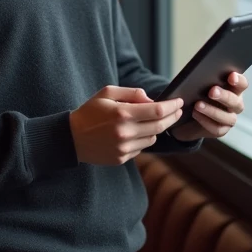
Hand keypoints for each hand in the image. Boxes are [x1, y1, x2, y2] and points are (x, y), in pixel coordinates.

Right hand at [69, 87, 183, 165]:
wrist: (71, 138)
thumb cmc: (89, 112)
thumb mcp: (107, 93)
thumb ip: (132, 93)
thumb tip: (151, 99)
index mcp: (122, 113)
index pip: (157, 110)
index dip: (172, 106)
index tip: (179, 102)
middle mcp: (125, 132)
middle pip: (160, 126)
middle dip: (172, 117)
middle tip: (178, 110)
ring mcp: (124, 148)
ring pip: (153, 139)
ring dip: (155, 129)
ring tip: (148, 121)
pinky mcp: (121, 159)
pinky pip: (141, 148)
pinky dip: (142, 139)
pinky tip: (133, 133)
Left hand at [169, 72, 247, 142]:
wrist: (187, 118)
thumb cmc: (196, 96)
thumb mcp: (199, 85)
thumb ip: (204, 80)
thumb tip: (201, 73)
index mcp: (233, 90)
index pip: (242, 84)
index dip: (239, 80)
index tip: (231, 76)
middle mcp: (235, 104)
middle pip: (236, 101)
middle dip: (225, 96)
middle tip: (212, 91)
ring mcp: (229, 118)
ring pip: (228, 117)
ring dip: (213, 111)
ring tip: (198, 105)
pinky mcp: (221, 130)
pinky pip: (217, 128)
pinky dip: (206, 121)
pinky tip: (196, 114)